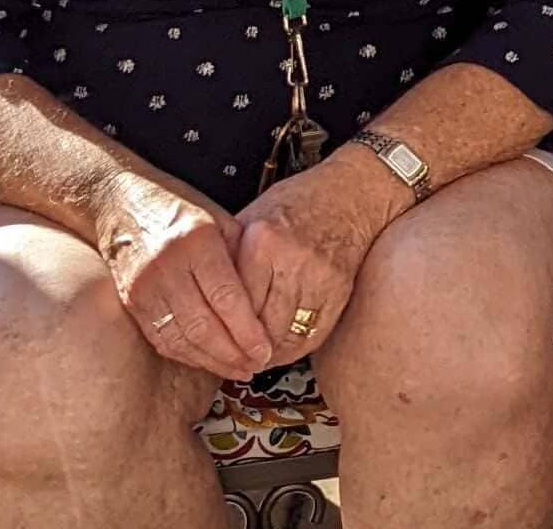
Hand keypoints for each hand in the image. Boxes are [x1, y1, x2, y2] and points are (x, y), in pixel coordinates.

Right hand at [94, 170, 278, 380]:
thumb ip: (240, 257)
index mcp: (196, 240)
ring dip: (212, 362)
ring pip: (181, 339)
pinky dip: (187, 356)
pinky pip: (162, 340)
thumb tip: (263, 302)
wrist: (121, 203)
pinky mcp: (131, 304)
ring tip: (238, 370)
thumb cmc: (179, 208)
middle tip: (256, 366)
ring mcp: (144, 288)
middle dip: (232, 353)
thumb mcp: (219, 218)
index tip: (265, 348)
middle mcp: (167, 267)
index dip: (247, 329)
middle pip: (202, 325)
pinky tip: (208, 361)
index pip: (225, 296)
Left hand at [232, 150, 412, 363]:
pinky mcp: (339, 290)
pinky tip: (283, 349)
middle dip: (244, 348)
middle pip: (259, 325)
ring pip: (285, 336)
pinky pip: (313, 335)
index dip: (222, 328)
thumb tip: (201, 291)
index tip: (213, 342)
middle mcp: (291, 260)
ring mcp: (318, 277)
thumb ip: (231, 253)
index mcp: (262, 242)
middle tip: (233, 359)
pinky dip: (295, 349)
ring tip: (255, 358)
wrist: (351, 193)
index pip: (234, 303)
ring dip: (269, 354)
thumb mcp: (255, 216)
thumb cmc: (299, 202)